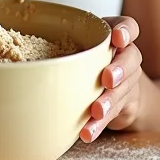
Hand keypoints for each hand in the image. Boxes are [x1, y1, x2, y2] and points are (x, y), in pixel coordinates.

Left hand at [80, 16, 142, 141]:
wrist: (119, 88)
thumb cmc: (93, 60)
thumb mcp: (84, 46)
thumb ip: (68, 44)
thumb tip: (28, 55)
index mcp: (115, 37)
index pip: (129, 27)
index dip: (126, 30)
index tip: (117, 38)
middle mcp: (127, 56)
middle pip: (132, 57)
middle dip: (120, 68)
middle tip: (107, 79)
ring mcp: (129, 80)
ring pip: (124, 89)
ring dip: (109, 101)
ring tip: (96, 111)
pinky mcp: (126, 103)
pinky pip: (115, 113)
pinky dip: (100, 124)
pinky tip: (88, 132)